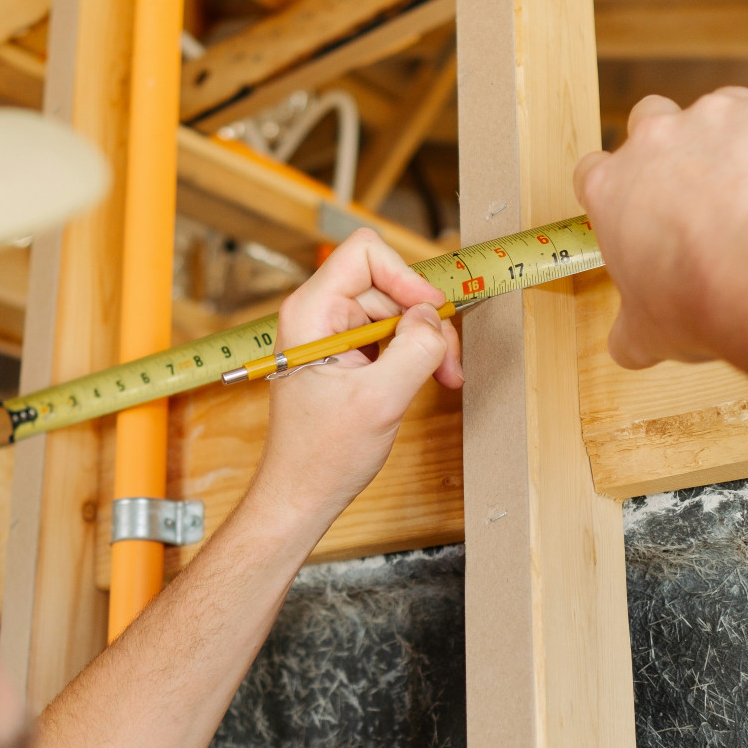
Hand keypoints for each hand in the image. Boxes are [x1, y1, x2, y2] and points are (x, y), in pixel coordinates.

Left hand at [245, 228, 462, 527]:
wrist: (301, 494)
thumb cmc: (321, 455)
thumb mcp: (380, 400)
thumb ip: (414, 350)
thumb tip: (434, 317)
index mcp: (310, 312)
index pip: (364, 253)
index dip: (406, 276)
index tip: (430, 312)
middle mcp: (317, 314)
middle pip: (387, 283)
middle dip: (423, 320)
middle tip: (446, 363)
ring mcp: (330, 334)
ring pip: (395, 310)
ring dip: (424, 341)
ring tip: (440, 377)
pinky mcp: (344, 354)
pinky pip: (389, 334)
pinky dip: (413, 354)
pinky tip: (425, 380)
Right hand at [574, 85, 747, 368]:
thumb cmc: (703, 303)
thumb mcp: (647, 334)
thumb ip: (631, 330)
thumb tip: (629, 347)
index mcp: (611, 187)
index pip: (595, 172)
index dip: (620, 191)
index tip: (642, 213)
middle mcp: (656, 138)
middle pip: (651, 119)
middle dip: (674, 147)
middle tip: (703, 193)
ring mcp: (717, 114)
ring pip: (722, 111)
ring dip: (737, 141)